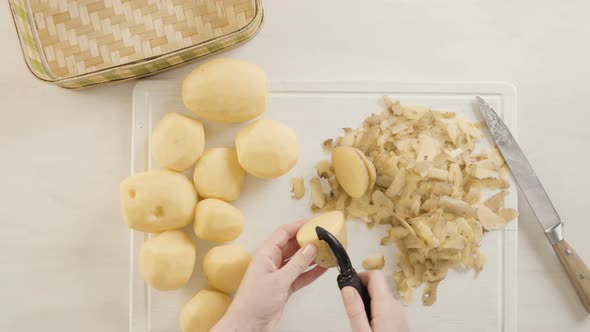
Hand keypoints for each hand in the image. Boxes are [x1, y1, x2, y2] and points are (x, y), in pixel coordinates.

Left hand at [212, 219, 326, 331]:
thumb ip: (296, 263)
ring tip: (327, 250)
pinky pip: (300, 275)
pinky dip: (311, 271)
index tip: (313, 221)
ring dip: (311, 256)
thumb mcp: (279, 280)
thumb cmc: (254, 302)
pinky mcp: (284, 286)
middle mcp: (272, 262)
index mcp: (266, 254)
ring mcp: (278, 274)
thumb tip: (310, 247)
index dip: (298, 225)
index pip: (283, 233)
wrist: (249, 325)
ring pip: (298, 260)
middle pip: (292, 245)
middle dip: (307, 239)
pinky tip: (322, 268)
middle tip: (323, 236)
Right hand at [341, 271, 407, 331]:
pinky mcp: (400, 319)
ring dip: (368, 301)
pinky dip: (375, 309)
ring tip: (360, 320)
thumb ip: (355, 310)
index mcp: (386, 304)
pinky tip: (370, 325)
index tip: (349, 286)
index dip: (360, 276)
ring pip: (380, 296)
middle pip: (377, 286)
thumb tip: (347, 289)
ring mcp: (399, 312)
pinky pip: (386, 306)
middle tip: (352, 309)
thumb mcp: (361, 331)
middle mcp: (395, 304)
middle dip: (362, 291)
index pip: (375, 275)